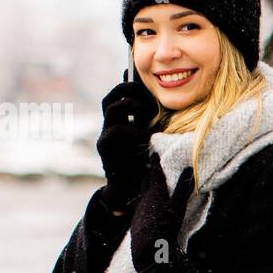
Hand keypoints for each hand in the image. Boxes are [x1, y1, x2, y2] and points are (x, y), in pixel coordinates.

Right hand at [97, 70, 158, 210]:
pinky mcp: (105, 149)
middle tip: (149, 98)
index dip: (131, 83)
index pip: (119, 91)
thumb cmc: (143, 160)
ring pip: (113, 109)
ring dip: (134, 107)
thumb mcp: (151, 135)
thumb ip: (154, 119)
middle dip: (131, 90)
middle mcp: (108, 123)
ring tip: (150, 115)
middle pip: (112, 95)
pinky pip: (115, 132)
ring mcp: (104, 135)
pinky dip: (133, 131)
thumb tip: (167, 99)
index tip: (149, 85)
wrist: (130, 189)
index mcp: (119, 118)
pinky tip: (146, 137)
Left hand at [129, 162, 194, 271]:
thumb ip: (182, 188)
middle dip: (149, 173)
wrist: (148, 248)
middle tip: (152, 167)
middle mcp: (145, 197)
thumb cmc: (165, 225)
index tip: (154, 152)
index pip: (155, 172)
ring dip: (146, 188)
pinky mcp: (136, 220)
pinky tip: (147, 207)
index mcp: (155, 191)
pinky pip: (140, 206)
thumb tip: (189, 169)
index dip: (155, 162)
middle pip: (146, 181)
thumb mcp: (178, 207)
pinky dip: (144, 202)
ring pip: (142, 194)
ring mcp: (139, 209)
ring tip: (150, 185)